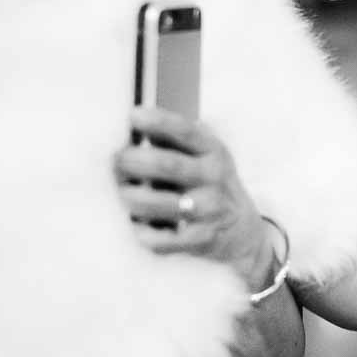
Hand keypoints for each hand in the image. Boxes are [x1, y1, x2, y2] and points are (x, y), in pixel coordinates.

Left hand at [115, 106, 272, 288]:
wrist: (241, 230)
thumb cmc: (208, 184)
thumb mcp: (203, 155)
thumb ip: (173, 141)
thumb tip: (132, 126)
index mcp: (213, 151)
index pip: (185, 131)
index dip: (158, 121)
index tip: (132, 116)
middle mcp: (213, 178)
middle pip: (167, 165)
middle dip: (133, 161)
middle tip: (115, 161)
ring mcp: (209, 210)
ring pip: (157, 203)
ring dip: (130, 197)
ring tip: (122, 193)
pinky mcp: (200, 240)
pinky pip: (160, 239)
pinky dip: (140, 231)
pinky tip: (135, 223)